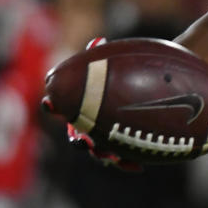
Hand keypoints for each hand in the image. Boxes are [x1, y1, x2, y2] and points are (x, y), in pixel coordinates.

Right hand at [41, 36, 142, 171]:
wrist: (157, 81)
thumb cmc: (131, 68)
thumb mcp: (117, 60)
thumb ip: (105, 54)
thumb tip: (98, 41)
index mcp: (82, 100)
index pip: (61, 104)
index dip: (53, 104)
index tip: (50, 102)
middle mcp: (90, 119)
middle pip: (77, 135)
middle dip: (78, 139)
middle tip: (83, 139)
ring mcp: (107, 133)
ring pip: (98, 151)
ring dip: (101, 154)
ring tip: (109, 156)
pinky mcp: (125, 144)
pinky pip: (122, 157)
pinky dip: (126, 162)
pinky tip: (137, 166)